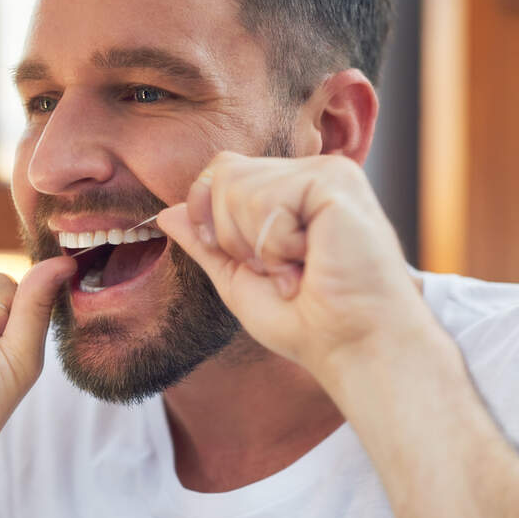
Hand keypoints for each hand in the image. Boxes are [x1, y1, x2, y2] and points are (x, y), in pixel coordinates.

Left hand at [156, 152, 427, 373]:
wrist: (353, 347)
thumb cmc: (308, 323)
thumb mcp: (239, 280)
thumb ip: (205, 243)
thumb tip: (165, 212)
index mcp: (291, 188)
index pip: (221, 170)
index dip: (213, 220)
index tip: (252, 265)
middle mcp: (310, 171)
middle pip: (221, 172)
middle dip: (232, 236)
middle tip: (281, 270)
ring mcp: (327, 172)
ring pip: (236, 186)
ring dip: (258, 246)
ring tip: (299, 269)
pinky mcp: (336, 182)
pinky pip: (266, 201)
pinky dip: (278, 247)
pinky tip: (313, 262)